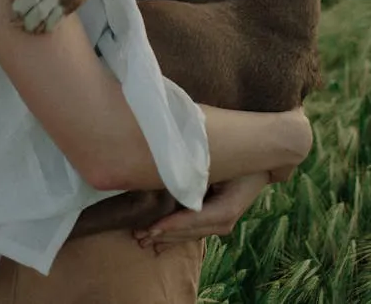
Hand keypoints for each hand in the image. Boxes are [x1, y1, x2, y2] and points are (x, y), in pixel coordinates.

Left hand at [133, 172, 268, 250]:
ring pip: (190, 234)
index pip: (196, 219)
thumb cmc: (239, 155)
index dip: (174, 225)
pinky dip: (175, 235)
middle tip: (139, 236)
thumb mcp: (220, 160)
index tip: (153, 228)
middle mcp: (225, 219)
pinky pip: (193, 230)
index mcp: (227, 206)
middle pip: (190, 231)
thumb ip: (197, 166)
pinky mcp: (216, 219)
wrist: (262, 161)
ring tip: (142, 240)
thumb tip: (172, 164)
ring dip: (167, 237)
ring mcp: (222, 222)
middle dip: (164, 234)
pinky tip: (159, 244)